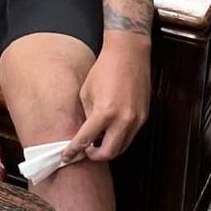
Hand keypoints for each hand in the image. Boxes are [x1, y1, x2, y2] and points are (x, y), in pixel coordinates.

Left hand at [64, 33, 151, 162]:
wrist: (129, 54)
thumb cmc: (104, 69)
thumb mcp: (86, 92)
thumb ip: (86, 115)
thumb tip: (84, 132)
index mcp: (104, 112)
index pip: (86, 140)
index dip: (74, 150)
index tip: (67, 156)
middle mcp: (123, 119)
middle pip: (108, 153)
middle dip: (94, 156)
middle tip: (85, 151)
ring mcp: (136, 120)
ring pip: (122, 147)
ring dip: (108, 149)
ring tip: (96, 142)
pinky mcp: (143, 117)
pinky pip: (130, 136)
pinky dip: (118, 139)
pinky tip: (109, 132)